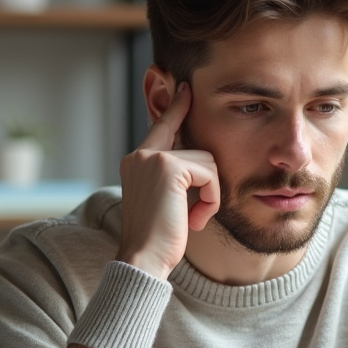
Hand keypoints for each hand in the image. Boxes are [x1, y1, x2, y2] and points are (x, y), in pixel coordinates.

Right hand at [117, 83, 219, 278]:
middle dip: (207, 185)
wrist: (143, 259)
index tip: (185, 88)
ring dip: (210, 195)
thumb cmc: (157, 240)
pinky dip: (211, 200)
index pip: (162, 127)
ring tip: (191, 220)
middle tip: (195, 216)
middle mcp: (141, 154)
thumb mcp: (165, 203)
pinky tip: (194, 221)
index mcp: (137, 161)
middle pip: (198, 151)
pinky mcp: (168, 166)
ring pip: (208, 163)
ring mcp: (152, 157)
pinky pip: (209, 174)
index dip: (176, 107)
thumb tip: (203, 165)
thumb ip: (175, 179)